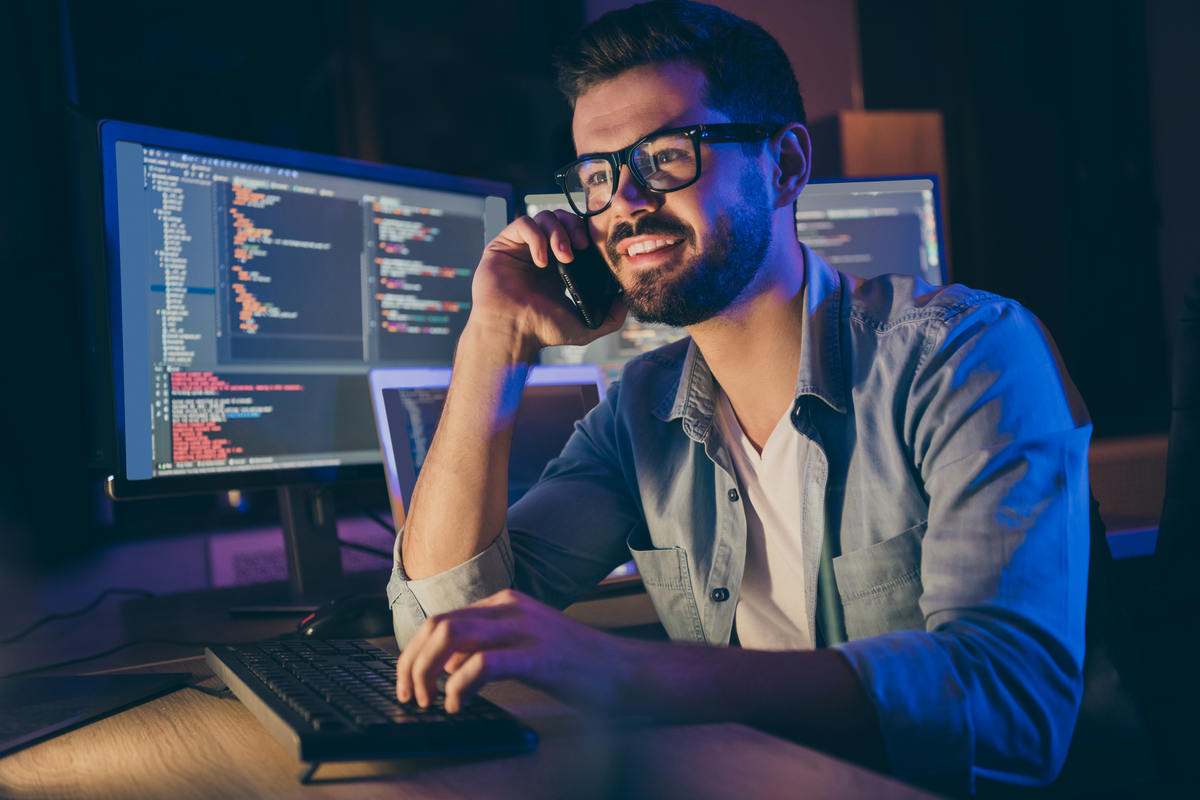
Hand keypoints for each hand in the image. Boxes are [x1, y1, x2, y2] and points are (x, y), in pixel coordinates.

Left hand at [395, 589, 634, 712]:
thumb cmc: (576, 664)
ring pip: (451, 637)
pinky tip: (458, 705)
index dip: (414, 652)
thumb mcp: (523, 644)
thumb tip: (441, 663)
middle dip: (411, 661)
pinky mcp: (537, 656)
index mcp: (504, 603)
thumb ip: (484, 646)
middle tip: (410, 695)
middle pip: (437, 624)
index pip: (440, 619)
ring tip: (429, 700)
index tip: (408, 682)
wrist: (625, 671)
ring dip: (426, 671)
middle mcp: (510, 608)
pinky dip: (459, 687)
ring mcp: (524, 629)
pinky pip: (482, 665)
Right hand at [470, 210, 626, 349]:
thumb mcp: (585, 327)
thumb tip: (627, 300)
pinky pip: (523, 224)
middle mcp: (540, 251)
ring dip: (558, 232)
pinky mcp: (504, 244)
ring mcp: (521, 247)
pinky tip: (542, 260)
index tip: (595, 247)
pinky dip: (536, 237)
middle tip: (582, 246)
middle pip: (562, 218)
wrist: (513, 332)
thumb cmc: (542, 331)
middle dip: (575, 227)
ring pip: (544, 217)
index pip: (576, 233)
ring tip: (563, 256)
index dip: (586, 233)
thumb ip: (611, 318)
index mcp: (559, 265)